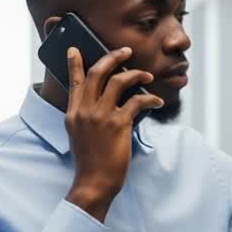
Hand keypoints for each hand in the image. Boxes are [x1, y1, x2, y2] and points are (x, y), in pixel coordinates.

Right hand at [63, 46, 164, 221]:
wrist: (94, 182)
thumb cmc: (90, 162)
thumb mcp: (79, 136)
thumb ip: (86, 117)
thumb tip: (102, 102)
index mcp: (73, 113)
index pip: (74, 81)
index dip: (75, 63)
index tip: (75, 49)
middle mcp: (85, 110)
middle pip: (99, 72)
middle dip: (113, 57)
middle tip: (126, 51)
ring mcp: (101, 116)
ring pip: (120, 81)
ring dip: (136, 74)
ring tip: (147, 76)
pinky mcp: (119, 124)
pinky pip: (138, 101)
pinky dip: (151, 98)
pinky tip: (157, 101)